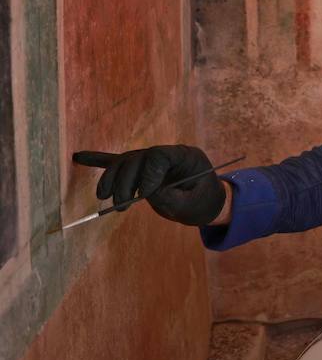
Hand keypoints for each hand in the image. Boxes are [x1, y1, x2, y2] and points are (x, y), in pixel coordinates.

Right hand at [73, 145, 226, 225]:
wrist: (205, 201)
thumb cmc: (203, 203)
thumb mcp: (194, 206)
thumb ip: (173, 199)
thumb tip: (147, 193)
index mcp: (186, 156)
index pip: (160, 155)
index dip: (149, 173)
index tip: (144, 194)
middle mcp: (167, 153)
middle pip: (138, 159)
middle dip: (126, 182)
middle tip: (122, 205)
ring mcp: (152, 158)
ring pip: (125, 162)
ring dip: (112, 179)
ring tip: (107, 200)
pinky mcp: (141, 168)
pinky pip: (119, 161)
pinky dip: (99, 160)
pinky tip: (79, 157)